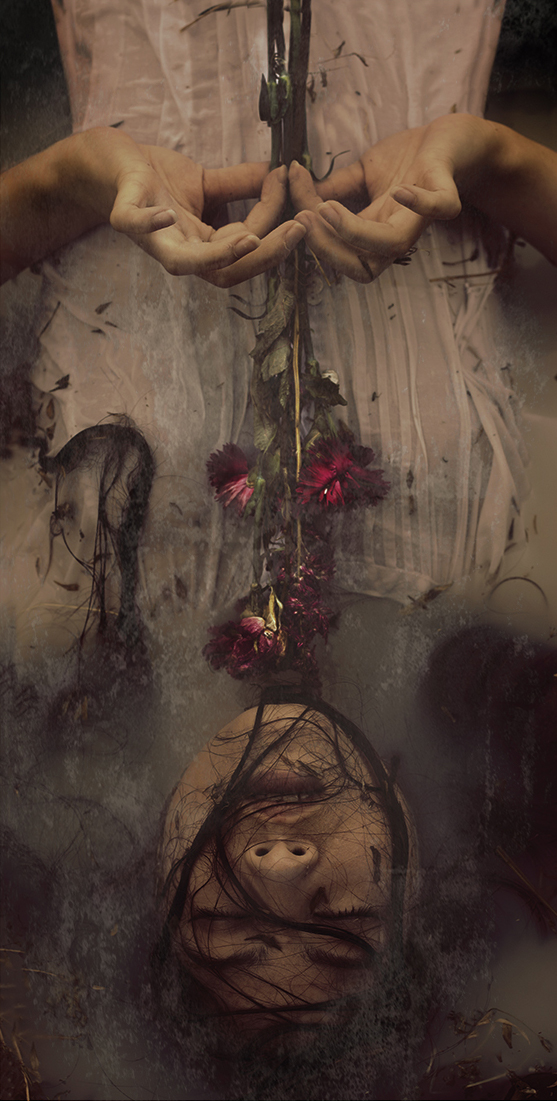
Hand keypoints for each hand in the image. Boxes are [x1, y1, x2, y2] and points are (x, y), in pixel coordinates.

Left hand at [75, 129, 305, 286]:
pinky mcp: (123, 213)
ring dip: (220, 256)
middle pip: (226, 272)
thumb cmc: (157, 179)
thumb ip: (243, 185)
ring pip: (185, 263)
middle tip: (295, 230)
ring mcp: (151, 236)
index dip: (273, 227)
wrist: (110, 162)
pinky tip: (166, 214)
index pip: (245, 248)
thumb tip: (283, 176)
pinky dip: (148, 223)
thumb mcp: (208, 183)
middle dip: (265, 255)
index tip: (294, 194)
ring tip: (252, 239)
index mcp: (202, 247)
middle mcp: (180, 250)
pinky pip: (133, 226)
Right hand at [289, 114, 495, 282]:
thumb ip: (336, 187)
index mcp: (375, 230)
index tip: (292, 192)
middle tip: (304, 216)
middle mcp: (396, 231)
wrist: (454, 137)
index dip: (313, 230)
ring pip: (389, 247)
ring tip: (326, 209)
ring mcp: (421, 217)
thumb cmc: (410, 157)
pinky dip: (419, 204)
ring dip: (354, 233)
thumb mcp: (364, 172)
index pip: (340, 251)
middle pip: (360, 267)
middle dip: (326, 247)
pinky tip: (399, 191)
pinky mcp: (446, 192)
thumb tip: (299, 189)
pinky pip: (440, 208)